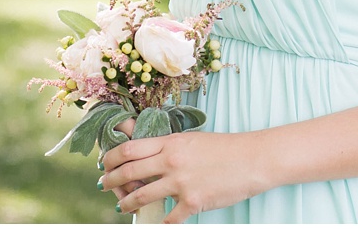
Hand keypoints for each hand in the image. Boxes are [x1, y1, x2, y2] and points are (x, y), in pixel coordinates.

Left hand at [101, 129, 266, 223]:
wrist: (252, 159)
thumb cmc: (224, 148)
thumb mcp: (191, 138)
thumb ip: (166, 143)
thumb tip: (140, 140)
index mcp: (170, 142)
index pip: (128, 149)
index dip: (111, 158)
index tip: (105, 164)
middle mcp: (171, 161)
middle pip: (129, 172)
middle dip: (111, 180)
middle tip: (104, 184)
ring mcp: (181, 183)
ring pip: (142, 196)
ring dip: (127, 203)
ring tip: (122, 205)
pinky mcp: (193, 202)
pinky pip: (168, 218)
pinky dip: (159, 224)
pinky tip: (154, 224)